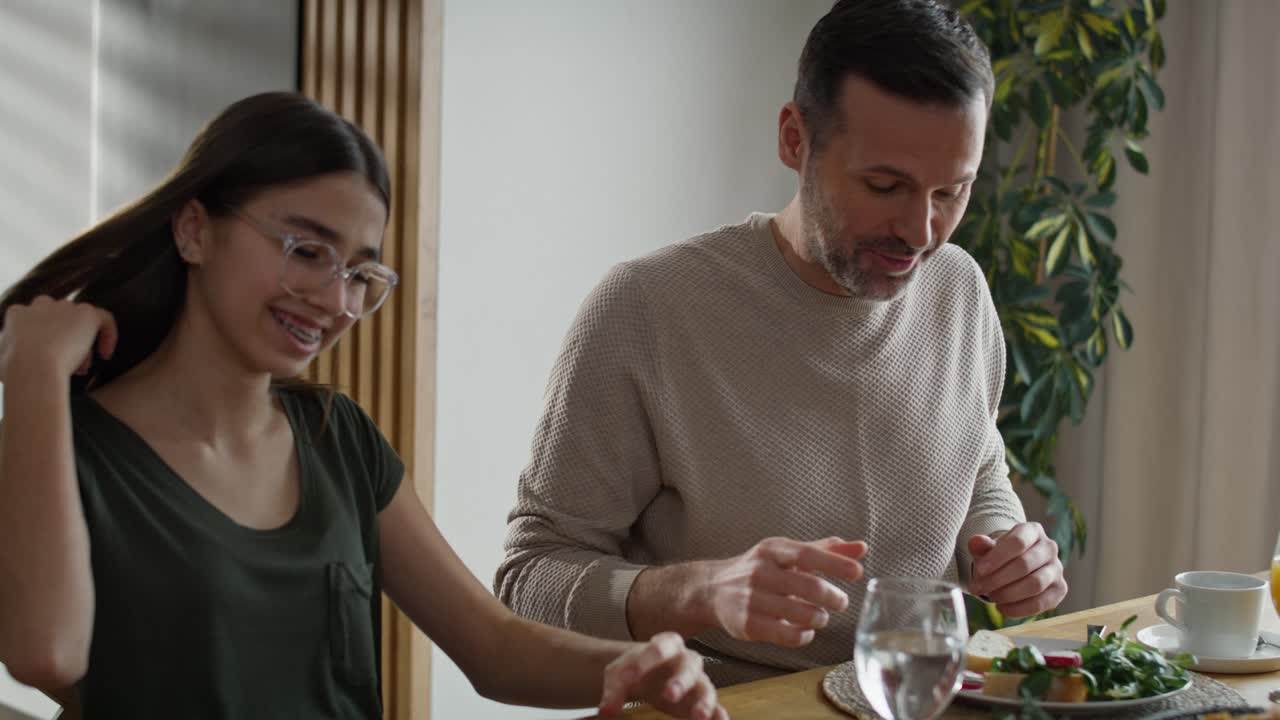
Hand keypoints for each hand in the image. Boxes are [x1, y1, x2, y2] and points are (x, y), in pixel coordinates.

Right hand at [0, 297, 117, 381]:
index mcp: (17, 315)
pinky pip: (103, 318)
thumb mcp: (1, 360)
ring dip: (82, 344)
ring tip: (82, 367)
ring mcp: (64, 308)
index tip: (47, 361)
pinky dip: (108, 334)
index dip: (44, 342)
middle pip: (59, 321)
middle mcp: (41, 305)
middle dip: (64, 342)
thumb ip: (8, 353)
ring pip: (79, 323)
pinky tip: (105, 353)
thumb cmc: (14, 371)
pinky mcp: (86, 314)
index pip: (36, 323)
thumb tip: (9, 361)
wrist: (32, 367)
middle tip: (67, 365)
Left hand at [597, 632, 726, 719]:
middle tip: (668, 694)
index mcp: (665, 644)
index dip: (646, 661)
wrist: (644, 678)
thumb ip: (613, 691)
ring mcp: (697, 681)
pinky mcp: (701, 701)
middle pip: (689, 665)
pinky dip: (718, 715)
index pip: (659, 647)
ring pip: (706, 687)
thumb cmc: (634, 671)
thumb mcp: (619, 676)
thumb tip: (606, 712)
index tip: (629, 678)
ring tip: (699, 716)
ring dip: (704, 701)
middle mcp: (685, 660)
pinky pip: (715, 707)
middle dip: (680, 681)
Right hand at [702, 537, 865, 647]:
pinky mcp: (747, 624)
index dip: (834, 563)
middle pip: (807, 586)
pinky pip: (787, 635)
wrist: (712, 589)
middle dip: (832, 597)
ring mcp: (752, 599)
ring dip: (820, 618)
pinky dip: (804, 635)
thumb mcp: (788, 553)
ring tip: (821, 616)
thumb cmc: (761, 570)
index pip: (807, 553)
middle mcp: (760, 572)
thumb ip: (825, 551)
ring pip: (800, 613)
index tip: (857, 572)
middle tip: (841, 602)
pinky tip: (805, 631)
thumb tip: (861, 548)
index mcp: (772, 550)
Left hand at [967, 522, 1066, 617]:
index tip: (978, 570)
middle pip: (1025, 564)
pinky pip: (1041, 603)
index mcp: (1033, 530)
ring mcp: (1057, 569)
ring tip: (990, 597)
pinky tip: (1002, 608)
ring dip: (1008, 594)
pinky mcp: (1060, 589)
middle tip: (977, 588)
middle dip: (997, 579)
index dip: (997, 557)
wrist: (1015, 564)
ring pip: (1035, 585)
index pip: (1018, 542)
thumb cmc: (1000, 554)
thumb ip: (981, 545)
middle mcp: (1049, 547)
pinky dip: (1019, 609)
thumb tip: (975, 542)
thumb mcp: (988, 547)